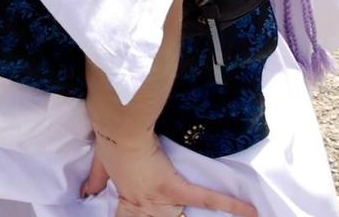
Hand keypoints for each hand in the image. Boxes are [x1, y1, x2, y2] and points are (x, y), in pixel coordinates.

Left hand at [82, 132, 256, 216]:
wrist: (120, 130)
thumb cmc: (110, 143)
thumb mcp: (101, 164)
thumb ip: (97, 180)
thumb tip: (86, 193)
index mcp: (131, 198)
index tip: (147, 215)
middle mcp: (146, 204)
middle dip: (160, 215)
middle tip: (161, 204)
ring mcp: (161, 198)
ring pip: (178, 216)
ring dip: (181, 213)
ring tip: (233, 214)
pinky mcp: (174, 187)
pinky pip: (206, 199)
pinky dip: (230, 205)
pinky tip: (251, 213)